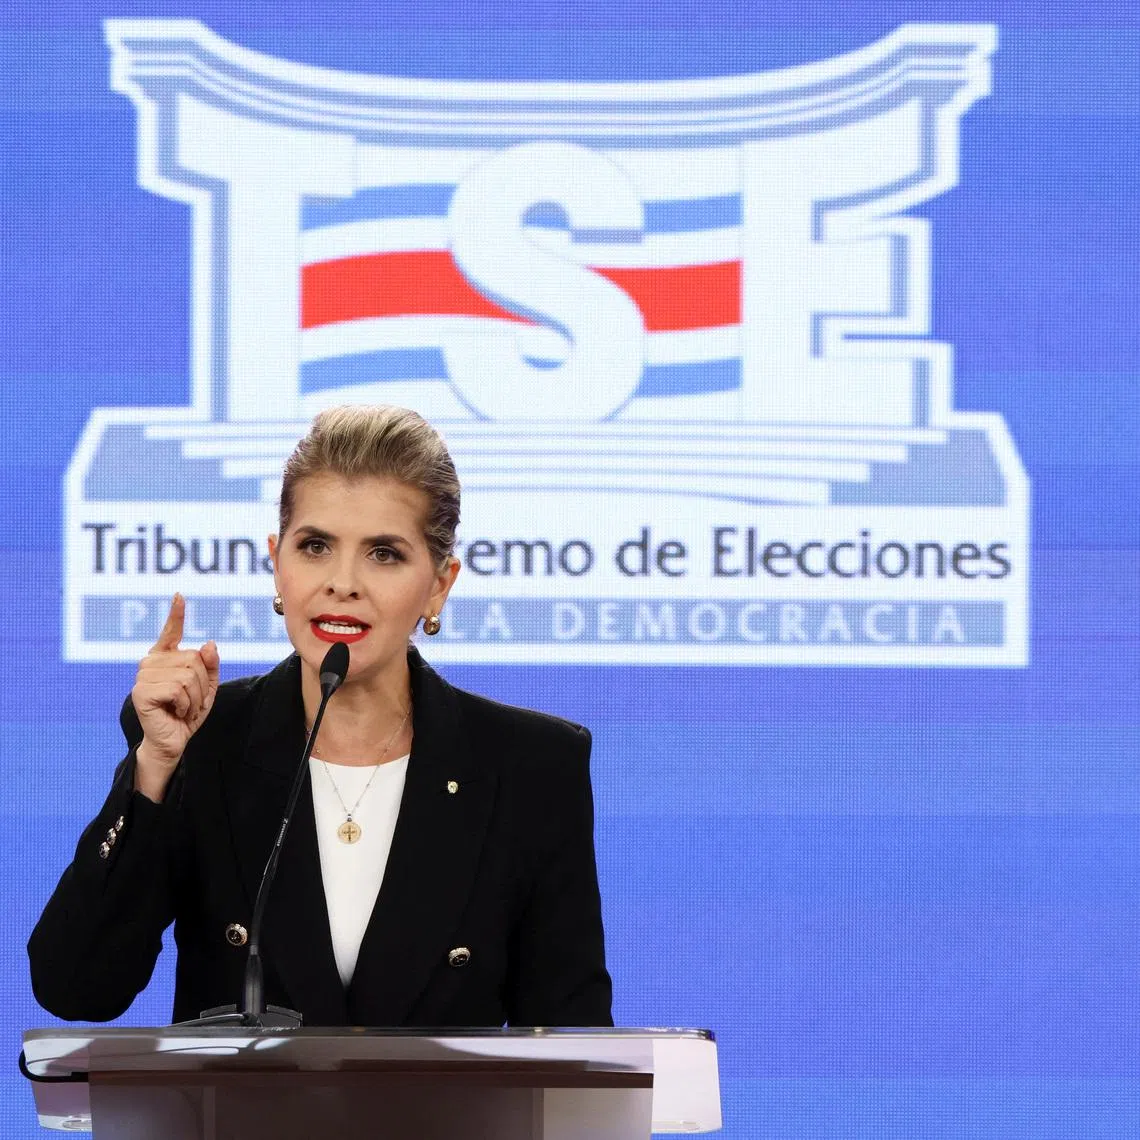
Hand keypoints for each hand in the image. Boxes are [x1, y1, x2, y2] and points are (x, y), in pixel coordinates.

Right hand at [131, 594, 219, 801]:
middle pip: (193, 659)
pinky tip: (176, 712)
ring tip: (183, 707)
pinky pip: (179, 688)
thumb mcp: (207, 687)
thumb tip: (208, 644)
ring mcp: (143, 676)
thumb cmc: (187, 713)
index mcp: (165, 659)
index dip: (176, 614)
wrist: (172, 741)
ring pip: (188, 674)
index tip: (180, 595)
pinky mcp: (142, 692)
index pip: (171, 632)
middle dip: (202, 684)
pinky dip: (186, 703)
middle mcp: (151, 663)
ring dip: (195, 696)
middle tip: (190, 701)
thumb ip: (210, 665)